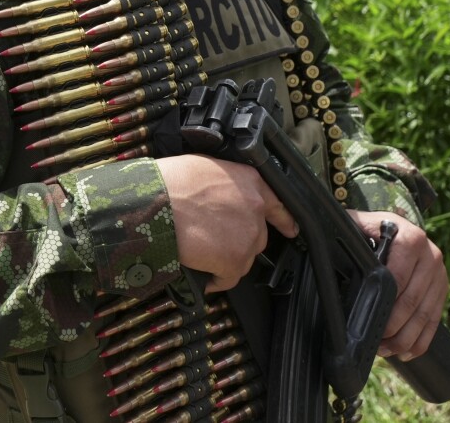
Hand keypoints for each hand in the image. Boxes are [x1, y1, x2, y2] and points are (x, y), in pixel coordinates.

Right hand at [156, 154, 299, 291]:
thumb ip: (224, 186)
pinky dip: (215, 280)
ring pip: (243, 259)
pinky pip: (228, 278)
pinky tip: (202, 274)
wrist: (157, 202)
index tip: (291, 230)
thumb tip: (219, 199)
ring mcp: (248, 237)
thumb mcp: (206, 168)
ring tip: (200, 254)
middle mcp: (255, 209)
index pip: (277, 205)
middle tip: (214, 242)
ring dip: (224, 260)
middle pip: (257, 237)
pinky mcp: (235, 260)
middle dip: (238, 243)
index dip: (284, 220)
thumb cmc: (171, 182)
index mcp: (251, 182)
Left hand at [351, 211, 448, 359]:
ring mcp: (439, 274)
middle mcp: (430, 254)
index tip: (368, 321)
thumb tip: (315, 247)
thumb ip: (343, 235)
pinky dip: (419, 341)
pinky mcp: (442, 289)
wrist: (395, 227)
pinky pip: (434, 321)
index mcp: (409, 238)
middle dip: (392, 327)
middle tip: (375, 343)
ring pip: (424, 316)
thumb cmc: (369, 230)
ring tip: (385, 350)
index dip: (383, 303)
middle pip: (412, 302)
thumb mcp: (356, 226)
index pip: (398, 278)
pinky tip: (403, 352)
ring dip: (404, 339)